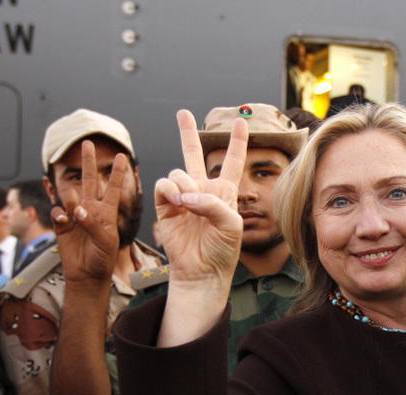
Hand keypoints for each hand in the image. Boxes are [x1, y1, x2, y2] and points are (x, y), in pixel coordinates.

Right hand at [51, 140, 127, 285]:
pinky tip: (65, 221)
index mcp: (107, 212)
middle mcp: (91, 210)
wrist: (87, 275)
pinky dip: (60, 215)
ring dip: (71, 198)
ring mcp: (75, 216)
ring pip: (70, 195)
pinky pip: (57, 212)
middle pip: (89, 181)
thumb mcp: (106, 242)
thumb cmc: (103, 259)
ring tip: (75, 212)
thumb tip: (77, 210)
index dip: (116, 172)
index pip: (112, 187)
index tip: (122, 156)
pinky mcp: (62, 225)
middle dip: (89, 162)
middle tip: (88, 144)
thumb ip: (93, 225)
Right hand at [155, 110, 246, 288]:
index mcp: (225, 192)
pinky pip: (164, 185)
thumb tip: (186, 196)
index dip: (237, 142)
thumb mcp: (232, 224)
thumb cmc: (223, 249)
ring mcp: (183, 196)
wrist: (202, 270)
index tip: (241, 122)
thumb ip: (214, 204)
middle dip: (188, 132)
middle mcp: (203, 190)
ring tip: (190, 206)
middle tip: (183, 113)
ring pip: (179, 172)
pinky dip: (172, 191)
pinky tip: (179, 204)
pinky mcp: (165, 205)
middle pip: (194, 154)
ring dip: (185, 186)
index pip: (232, 161)